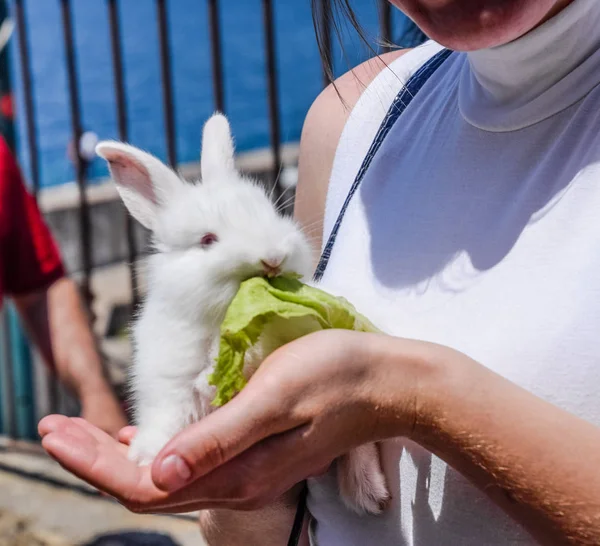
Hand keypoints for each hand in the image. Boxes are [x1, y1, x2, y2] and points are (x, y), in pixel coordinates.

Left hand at [39, 330, 432, 512]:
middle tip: (51, 428)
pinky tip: (143, 433)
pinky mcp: (255, 450)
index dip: (94, 462)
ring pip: (167, 474)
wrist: (388, 383)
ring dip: (119, 455)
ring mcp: (247, 467)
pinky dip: (156, 448)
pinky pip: (191, 460)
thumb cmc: (335, 377)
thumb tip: (159, 473)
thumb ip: (219, 438)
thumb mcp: (275, 398)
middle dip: (95, 459)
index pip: (145, 483)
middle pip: (148, 483)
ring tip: (81, 432)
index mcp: (237, 471)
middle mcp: (236, 478)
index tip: (52, 432)